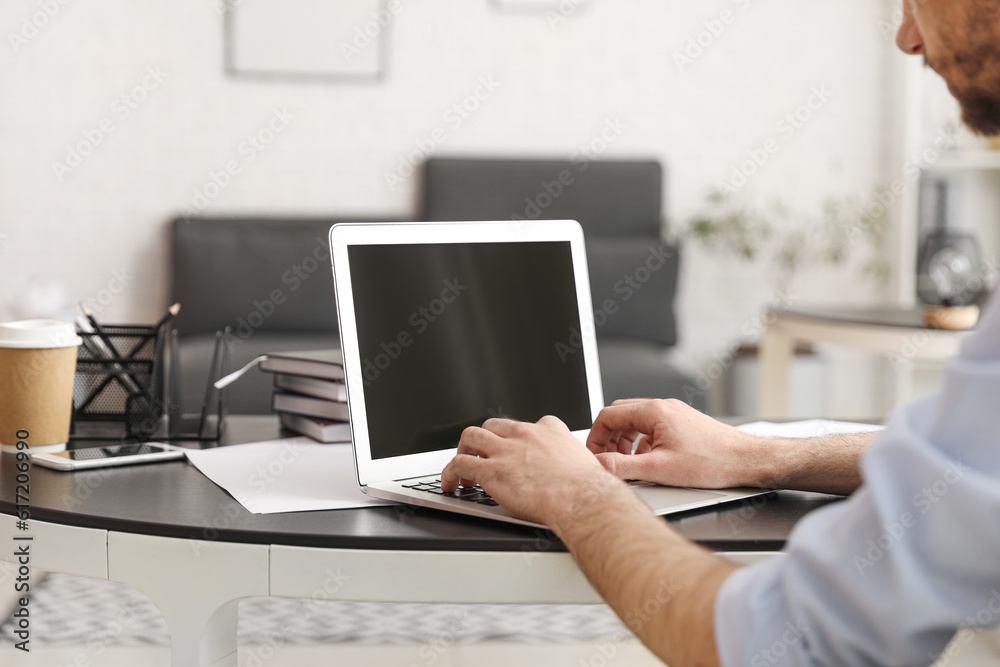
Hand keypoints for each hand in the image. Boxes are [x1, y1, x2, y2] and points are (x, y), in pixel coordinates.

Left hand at [441, 415, 619, 526]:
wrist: (581, 500)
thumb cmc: (587, 490)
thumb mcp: (585, 464)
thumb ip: (572, 464)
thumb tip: (579, 478)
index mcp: (549, 431)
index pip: (527, 425)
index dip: (516, 438)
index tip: (514, 449)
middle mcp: (525, 435)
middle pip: (492, 426)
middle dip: (484, 442)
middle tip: (482, 459)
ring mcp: (506, 450)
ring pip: (470, 437)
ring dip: (463, 451)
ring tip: (463, 470)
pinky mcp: (491, 470)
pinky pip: (459, 464)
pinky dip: (449, 473)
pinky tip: (450, 483)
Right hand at [586, 399, 766, 488]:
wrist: (747, 461)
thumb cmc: (712, 462)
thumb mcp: (659, 469)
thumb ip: (623, 467)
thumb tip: (599, 465)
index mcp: (654, 411)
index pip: (608, 415)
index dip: (595, 437)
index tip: (593, 455)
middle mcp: (663, 407)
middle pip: (620, 415)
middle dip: (608, 438)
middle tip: (606, 458)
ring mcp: (674, 414)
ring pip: (636, 421)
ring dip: (625, 440)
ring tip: (626, 462)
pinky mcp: (683, 424)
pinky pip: (652, 428)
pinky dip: (642, 442)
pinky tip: (648, 461)